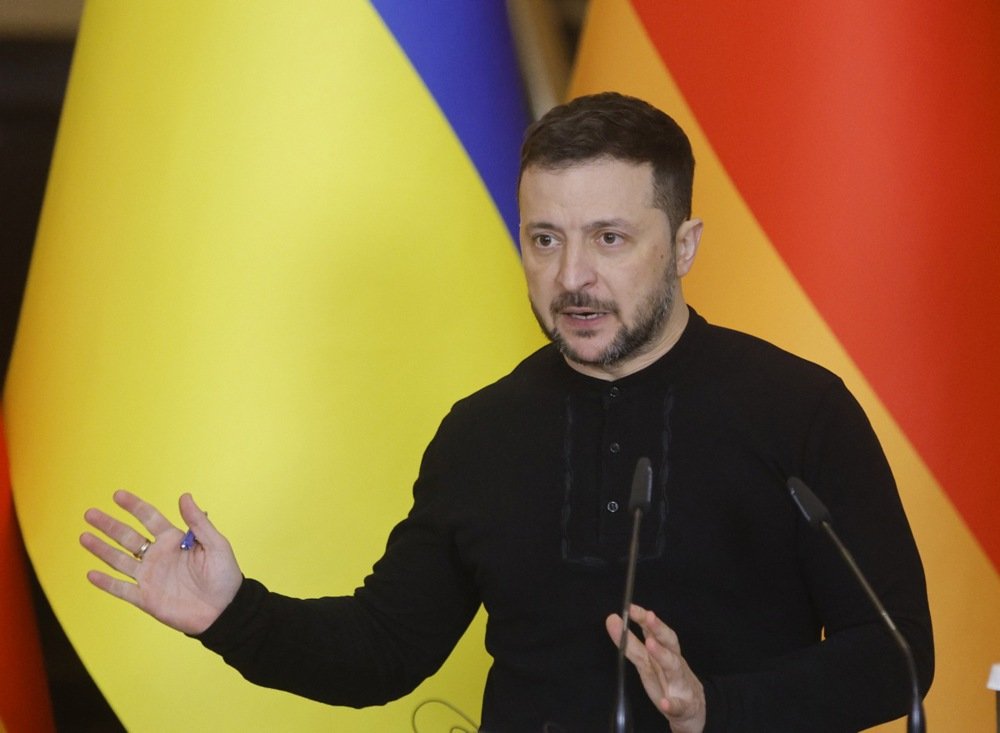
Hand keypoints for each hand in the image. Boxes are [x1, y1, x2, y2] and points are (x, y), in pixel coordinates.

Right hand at [81, 490, 242, 634]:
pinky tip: (90, 574)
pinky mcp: (146, 598)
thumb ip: (198, 522)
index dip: (134, 506)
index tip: (117, 495)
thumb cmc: (224, 575)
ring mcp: (150, 577)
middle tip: (90, 513)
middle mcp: (158, 556)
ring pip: (120, 560)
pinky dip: (107, 583)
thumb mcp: (216, 544)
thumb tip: (184, 496)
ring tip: (84, 536)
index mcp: (174, 540)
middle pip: (128, 537)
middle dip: (109, 525)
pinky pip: (122, 589)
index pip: (149, 518)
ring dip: (101, 549)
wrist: (224, 610)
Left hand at [606, 604, 705, 732]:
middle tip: (648, 616)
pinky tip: (666, 702)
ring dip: (663, 655)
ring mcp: (680, 684)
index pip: (655, 631)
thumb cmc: (667, 679)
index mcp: (665, 652)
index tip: (630, 608)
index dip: (644, 619)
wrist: (693, 709)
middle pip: (669, 642)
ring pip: (674, 667)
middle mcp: (674, 663)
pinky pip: (678, 705)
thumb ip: (630, 643)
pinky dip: (672, 703)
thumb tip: (612, 619)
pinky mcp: (683, 706)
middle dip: (658, 629)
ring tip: (650, 645)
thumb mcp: (647, 661)